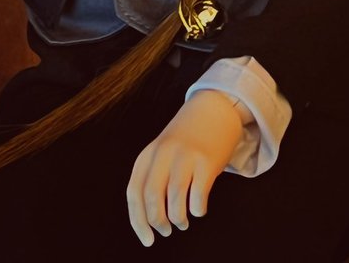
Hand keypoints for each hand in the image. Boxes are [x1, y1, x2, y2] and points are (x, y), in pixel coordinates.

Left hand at [126, 90, 242, 246]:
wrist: (213, 108)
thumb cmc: (186, 138)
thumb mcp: (161, 151)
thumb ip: (153, 177)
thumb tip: (150, 220)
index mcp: (148, 154)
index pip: (134, 193)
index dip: (139, 221)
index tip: (148, 240)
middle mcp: (163, 154)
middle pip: (152, 198)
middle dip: (158, 222)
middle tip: (166, 230)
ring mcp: (185, 156)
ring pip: (175, 200)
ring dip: (178, 219)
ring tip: (182, 222)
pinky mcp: (207, 161)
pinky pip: (198, 196)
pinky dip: (197, 209)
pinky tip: (198, 208)